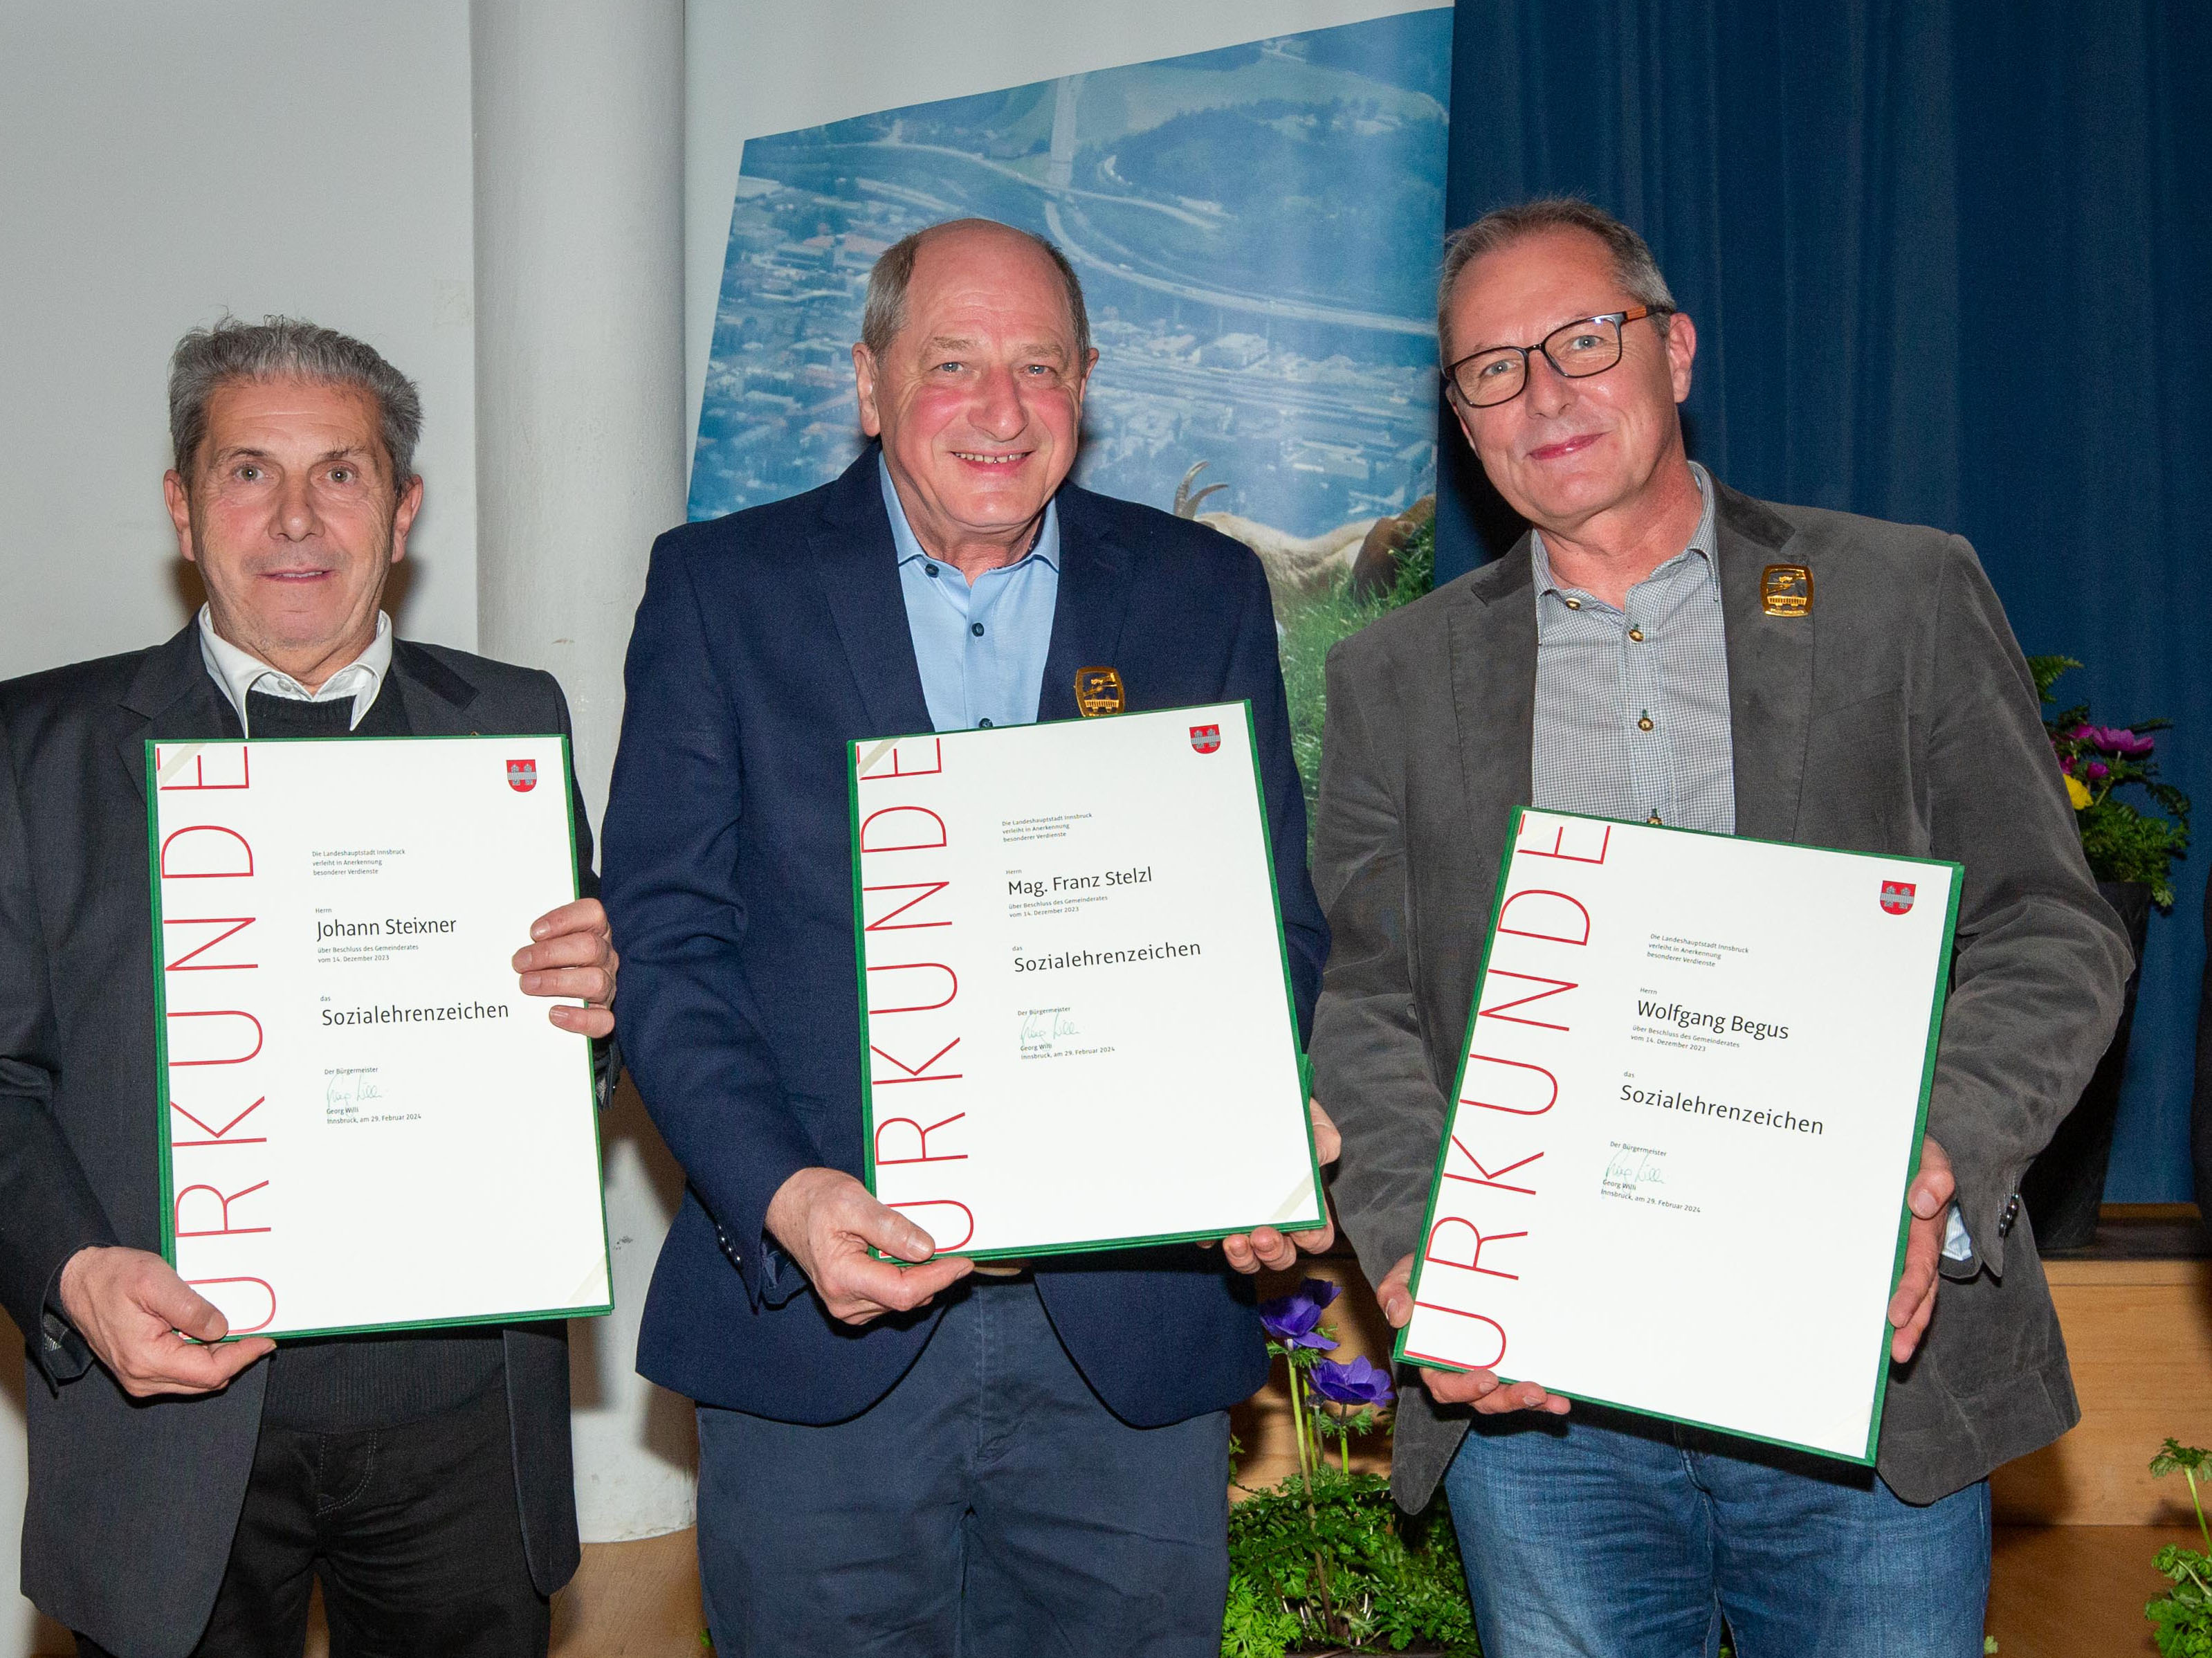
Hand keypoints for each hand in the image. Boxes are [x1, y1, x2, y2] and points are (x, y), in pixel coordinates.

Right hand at [56, 1246, 274, 1397]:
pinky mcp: (140, 1370)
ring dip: (220, 1357)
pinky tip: (212, 1334)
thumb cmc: (112, 1277)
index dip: (243, 1357)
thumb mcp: (155, 1281)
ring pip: (196, 1379)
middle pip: (206, 1380)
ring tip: (238, 1330)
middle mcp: (143, 1378)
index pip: (210, 1372)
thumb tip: (222, 1329)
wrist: (78, 1281)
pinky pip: (182, 1371)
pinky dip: (202, 1356)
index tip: (267, 1339)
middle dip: (236, 1357)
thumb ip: (190, 1309)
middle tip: (258, 1331)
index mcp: (147, 1360)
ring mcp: (140, 1378)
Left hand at [513, 897, 617, 1037]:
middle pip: (589, 947)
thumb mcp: (543, 943)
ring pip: (595, 981)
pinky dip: (579, 1018)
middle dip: (550, 954)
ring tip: (528, 985)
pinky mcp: (603, 1013)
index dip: (564, 920)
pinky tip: (554, 1014)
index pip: (592, 914)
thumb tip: (507, 939)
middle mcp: (604, 956)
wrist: (558, 1001)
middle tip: (520, 963)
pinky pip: (602, 1019)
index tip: (534, 932)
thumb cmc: (547, 963)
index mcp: (594, 931)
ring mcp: (606, 985)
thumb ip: (534, 938)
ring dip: (557, 982)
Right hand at [764, 1167, 971, 1325]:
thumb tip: (926, 1249)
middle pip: (907, 1298)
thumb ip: (890, 1227)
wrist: (790, 1208)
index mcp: (842, 1278)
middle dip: (936, 1275)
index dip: (939, 1278)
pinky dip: (909, 1279)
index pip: (904, 1292)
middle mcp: (845, 1303)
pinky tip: (910, 1257)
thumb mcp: (853, 1201)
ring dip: (923, 1277)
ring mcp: (849, 1308)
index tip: (965, 1261)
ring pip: (903, 1300)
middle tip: (957, 1247)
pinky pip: (893, 1298)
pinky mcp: (855, 1305)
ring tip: (928, 1247)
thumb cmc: (818, 1201)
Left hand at [1205, 1097, 1341, 1272]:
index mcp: (1303, 1200)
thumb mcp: (1304, 1117)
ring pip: (1248, 1256)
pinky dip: (1209, 1240)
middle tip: (1261, 1236)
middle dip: (1274, 1252)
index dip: (1311, 1239)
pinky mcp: (1214, 1213)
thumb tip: (1321, 1155)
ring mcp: (1242, 1216)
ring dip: (1243, 1257)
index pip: (1316, 1234)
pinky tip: (1206, 1230)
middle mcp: (1274, 1215)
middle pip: (1281, 1253)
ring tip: (1233, 1240)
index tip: (1300, 1228)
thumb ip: (1320, 1136)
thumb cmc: (1281, 1112)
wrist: (1241, 1094)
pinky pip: (1210, 1239)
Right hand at [1373, 1250, 1568, 1415]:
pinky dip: (1545, 1399)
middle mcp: (1462, 1372)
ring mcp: (1489, 1371)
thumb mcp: (1404, 1276)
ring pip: (1506, 1399)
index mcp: (1432, 1359)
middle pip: (1481, 1400)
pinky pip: (1526, 1388)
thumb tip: (1399, 1314)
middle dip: (1506, 1400)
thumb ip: (1394, 1292)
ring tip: (1552, 1399)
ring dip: (1529, 1402)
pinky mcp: (1512, 1366)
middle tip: (1531, 1391)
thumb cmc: (1425, 1275)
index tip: (1487, 1377)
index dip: (1464, 1387)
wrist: (1454, 1264)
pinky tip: (1562, 1401)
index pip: (1443, 1385)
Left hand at [1888, 1135, 1953, 1362]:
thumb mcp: (1930, 1157)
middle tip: (1897, 1353)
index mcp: (1926, 1229)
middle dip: (1911, 1325)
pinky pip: (1882, 1276)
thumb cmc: (1919, 1154)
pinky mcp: (1886, 1247)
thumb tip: (1923, 1201)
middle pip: (1917, 1293)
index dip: (1911, 1294)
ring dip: (1897, 1323)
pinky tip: (1859, 1320)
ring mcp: (1903, 1250)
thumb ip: (1934, 1175)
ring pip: (1903, 1292)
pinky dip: (1875, 1299)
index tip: (1897, 1316)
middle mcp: (1916, 1246)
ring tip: (1884, 1354)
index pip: (1920, 1268)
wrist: (1907, 1148)